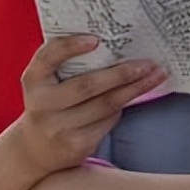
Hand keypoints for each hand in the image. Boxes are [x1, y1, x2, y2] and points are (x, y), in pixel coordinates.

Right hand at [8, 35, 164, 176]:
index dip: (70, 47)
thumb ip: (69, 65)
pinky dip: (123, 107)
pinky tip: (135, 96)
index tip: (95, 39)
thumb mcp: (48, 83)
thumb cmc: (51, 104)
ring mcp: (57, 128)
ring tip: (156, 76)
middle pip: (87, 86)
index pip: (48, 57)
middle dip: (122, 73)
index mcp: (34, 81)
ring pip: (105, 105)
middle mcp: (42, 105)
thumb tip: (117, 47)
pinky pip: (107, 122)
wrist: (34, 149)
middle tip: (148, 64)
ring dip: (134, 89)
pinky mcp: (75, 146)